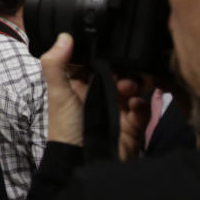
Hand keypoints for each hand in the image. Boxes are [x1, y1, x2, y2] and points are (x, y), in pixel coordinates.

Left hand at [39, 33, 149, 160]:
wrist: (83, 163)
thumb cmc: (67, 128)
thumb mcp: (58, 94)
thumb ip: (56, 65)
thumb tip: (64, 35)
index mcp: (79, 84)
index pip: (92, 61)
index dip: (101, 51)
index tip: (110, 42)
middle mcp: (98, 93)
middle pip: (117, 71)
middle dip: (123, 67)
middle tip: (123, 70)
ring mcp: (117, 108)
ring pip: (133, 86)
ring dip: (134, 83)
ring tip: (128, 88)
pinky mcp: (132, 123)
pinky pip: (143, 108)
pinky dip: (142, 104)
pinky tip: (135, 105)